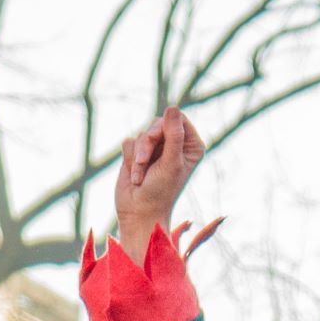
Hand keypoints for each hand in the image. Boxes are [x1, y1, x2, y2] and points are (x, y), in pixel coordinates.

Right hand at [113, 107, 206, 257]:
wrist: (139, 213)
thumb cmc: (161, 192)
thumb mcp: (171, 163)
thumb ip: (173, 135)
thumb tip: (172, 107)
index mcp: (190, 146)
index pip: (178, 118)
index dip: (165, 127)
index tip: (160, 142)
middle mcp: (174, 145)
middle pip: (158, 123)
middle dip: (148, 142)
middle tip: (145, 162)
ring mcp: (155, 149)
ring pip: (142, 133)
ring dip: (138, 155)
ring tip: (141, 175)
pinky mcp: (137, 154)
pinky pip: (129, 142)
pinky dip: (129, 159)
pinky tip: (135, 176)